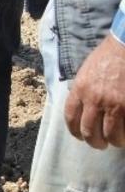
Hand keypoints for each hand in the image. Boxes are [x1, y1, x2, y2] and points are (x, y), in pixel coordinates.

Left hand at [64, 34, 124, 148]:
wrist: (124, 47)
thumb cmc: (106, 58)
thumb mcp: (85, 73)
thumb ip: (81, 92)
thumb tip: (81, 110)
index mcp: (79, 90)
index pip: (71, 119)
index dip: (75, 132)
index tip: (80, 136)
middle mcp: (94, 100)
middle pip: (89, 131)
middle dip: (95, 142)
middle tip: (100, 144)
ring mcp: (114, 104)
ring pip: (110, 135)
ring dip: (113, 141)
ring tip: (116, 141)